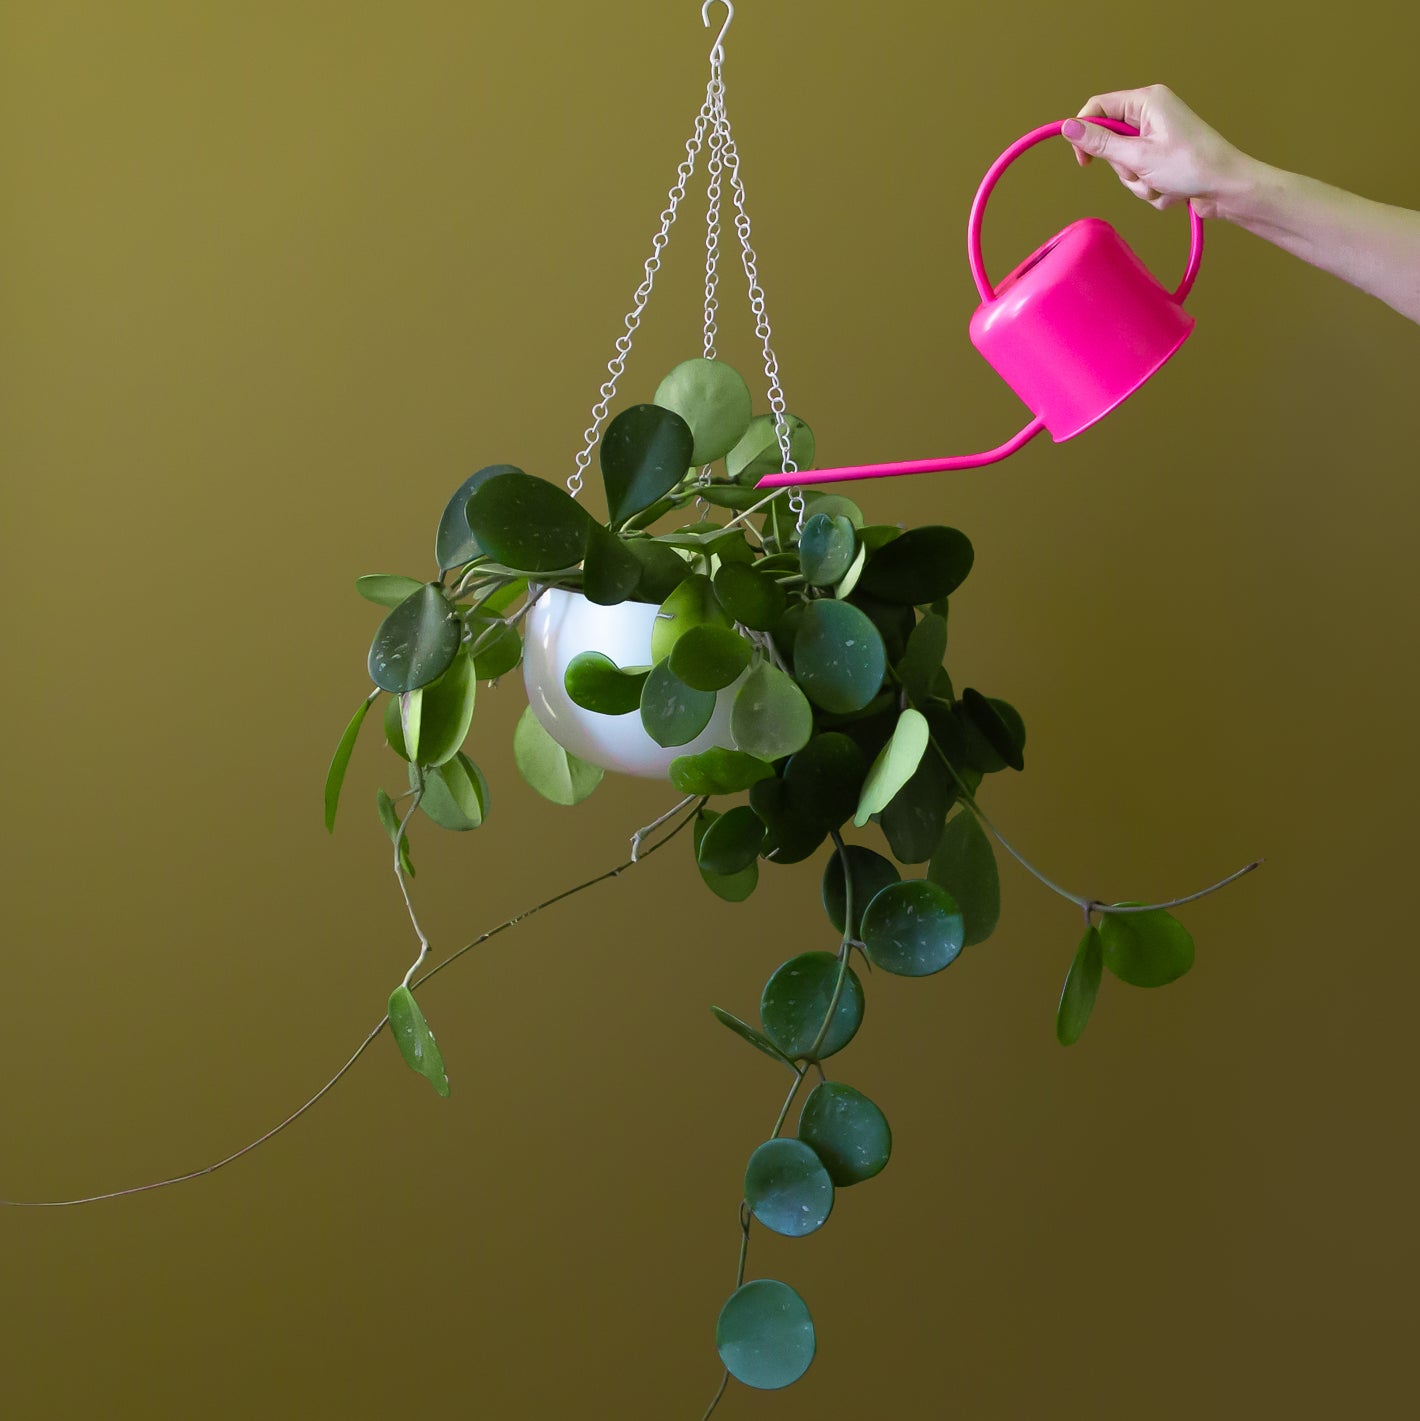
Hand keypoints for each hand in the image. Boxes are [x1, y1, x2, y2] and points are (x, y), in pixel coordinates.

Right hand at [1061, 85, 1250, 218]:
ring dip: (1138, 181)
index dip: (1084, 134)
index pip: (1098, 108)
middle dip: (1123, 167)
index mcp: (1146, 101)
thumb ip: (1100, 143)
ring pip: (1124, 164)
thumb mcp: (1138, 156)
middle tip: (1144, 171)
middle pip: (1110, 142)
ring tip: (1161, 182)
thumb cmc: (1192, 165)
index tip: (1083, 161)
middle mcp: (1151, 114)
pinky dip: (1150, 187)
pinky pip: (1140, 176)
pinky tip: (1170, 187)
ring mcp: (1157, 137)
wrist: (1227, 188)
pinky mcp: (1163, 157)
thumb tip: (1068, 127)